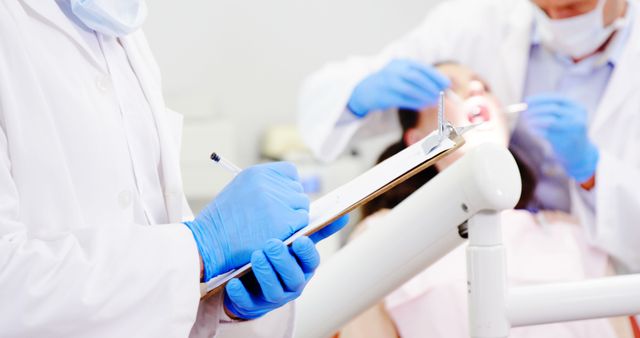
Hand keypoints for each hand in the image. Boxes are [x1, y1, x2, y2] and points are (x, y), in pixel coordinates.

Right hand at [184, 162, 308, 281]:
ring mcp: (277, 201)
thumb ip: (262, 187)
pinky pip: (302, 222)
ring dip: (293, 219)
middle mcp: (268, 183)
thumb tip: (287, 192)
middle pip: (298, 191)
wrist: (209, 242)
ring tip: (274, 228)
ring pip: (302, 207)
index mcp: (257, 173)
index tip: (284, 199)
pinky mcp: (284, 220)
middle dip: (291, 205)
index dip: (289, 186)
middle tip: (276, 220)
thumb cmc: (221, 223)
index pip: (290, 171)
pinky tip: (277, 236)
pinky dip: (294, 231)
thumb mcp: (238, 191)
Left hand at [224, 236, 319, 319]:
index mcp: (303, 267)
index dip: (307, 252)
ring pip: (275, 292)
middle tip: (271, 244)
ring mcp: (274, 297)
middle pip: (294, 277)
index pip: (312, 261)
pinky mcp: (254, 305)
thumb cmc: (277, 255)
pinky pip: (248, 303)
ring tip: (256, 256)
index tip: (299, 239)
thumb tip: (342, 213)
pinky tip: (233, 282)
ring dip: (266, 274)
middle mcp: (293, 284)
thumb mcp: (292, 242)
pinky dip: (241, 293)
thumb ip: (312, 228)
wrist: (254, 281)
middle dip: (283, 261)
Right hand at [347, 59, 449, 116]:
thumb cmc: (390, 82)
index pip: (421, 68)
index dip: (436, 76)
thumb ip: (421, 78)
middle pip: (416, 77)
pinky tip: (424, 105)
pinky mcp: (384, 95)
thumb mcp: (403, 74)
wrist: (366, 90)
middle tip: (441, 94)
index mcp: (401, 62)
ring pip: (410, 89)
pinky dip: (416, 103)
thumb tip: (444, 84)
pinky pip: (403, 100)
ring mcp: (388, 83)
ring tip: (435, 101)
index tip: (447, 84)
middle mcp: (394, 70)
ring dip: (425, 96)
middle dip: (431, 86)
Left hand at [521, 94, 598, 182]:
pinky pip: (548, 133)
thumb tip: (526, 102)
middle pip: (553, 109)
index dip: (540, 99)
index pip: (557, 99)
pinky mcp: (567, 141)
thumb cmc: (566, 131)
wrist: (579, 152)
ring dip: (535, 119)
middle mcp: (578, 118)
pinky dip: (537, 130)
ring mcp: (573, 130)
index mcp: (578, 108)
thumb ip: (550, 108)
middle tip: (522, 111)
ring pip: (550, 121)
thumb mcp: (564, 116)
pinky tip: (530, 129)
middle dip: (536, 109)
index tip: (526, 101)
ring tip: (524, 119)